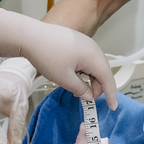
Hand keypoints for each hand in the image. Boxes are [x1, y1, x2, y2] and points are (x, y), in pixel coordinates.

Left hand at [0, 9, 117, 110]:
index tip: (112, 107)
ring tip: (75, 86)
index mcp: (93, 56)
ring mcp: (86, 42)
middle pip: (102, 71)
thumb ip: (80, 89)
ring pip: (94, 65)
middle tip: (84, 97)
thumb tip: (89, 95)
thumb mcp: (64, 79)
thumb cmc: (47, 56)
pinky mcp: (77, 41)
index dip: (111, 94)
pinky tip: (72, 74)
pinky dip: (84, 70)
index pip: (108, 79)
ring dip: (89, 78)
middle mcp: (93, 47)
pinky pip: (87, 58)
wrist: (30, 36)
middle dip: (97, 87)